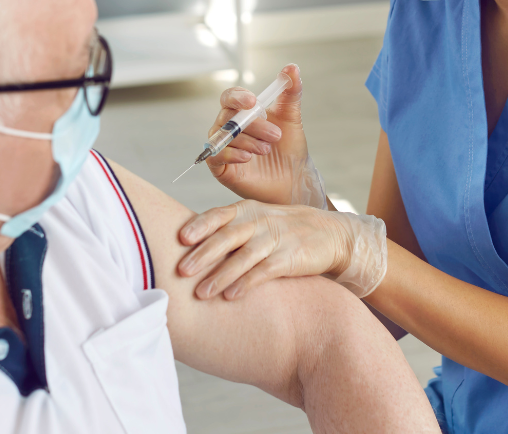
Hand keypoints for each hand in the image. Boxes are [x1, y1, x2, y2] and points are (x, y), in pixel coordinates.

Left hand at [178, 199, 386, 299]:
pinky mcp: (290, 258)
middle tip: (180, 272)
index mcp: (247, 210)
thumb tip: (186, 248)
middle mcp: (259, 222)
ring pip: (244, 257)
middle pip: (227, 236)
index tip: (179, 238)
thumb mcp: (256, 220)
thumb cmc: (281, 230)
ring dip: (221, 275)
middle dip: (203, 254)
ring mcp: (276, 239)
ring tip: (201, 293)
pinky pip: (265, 271)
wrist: (328, 234)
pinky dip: (247, 283)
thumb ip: (227, 229)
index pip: (219, 215)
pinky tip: (231, 297)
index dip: (200, 225)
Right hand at [207, 64, 323, 205]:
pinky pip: (215, 155)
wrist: (293, 178)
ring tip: (267, 149)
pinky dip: (232, 154)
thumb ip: (291, 92)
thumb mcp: (292, 117)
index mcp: (243, 112)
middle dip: (253, 124)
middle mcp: (229, 127)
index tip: (253, 102)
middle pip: (229, 117)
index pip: (230, 97)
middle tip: (275, 135)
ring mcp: (223, 146)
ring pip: (224, 136)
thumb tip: (292, 67)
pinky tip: (248, 157)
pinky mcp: (221, 167)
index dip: (238, 97)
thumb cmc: (289, 148)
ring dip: (248, 141)